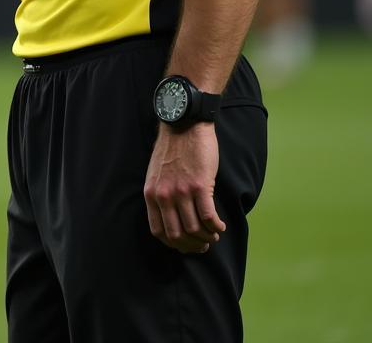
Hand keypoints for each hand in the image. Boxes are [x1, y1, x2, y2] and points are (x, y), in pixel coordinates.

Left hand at [143, 122, 226, 253]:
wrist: (184, 125)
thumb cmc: (172, 149)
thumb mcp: (156, 174)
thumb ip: (160, 195)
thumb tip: (172, 220)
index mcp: (151, 193)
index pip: (158, 232)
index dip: (175, 244)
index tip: (186, 244)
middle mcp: (164, 195)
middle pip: (178, 235)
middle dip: (193, 245)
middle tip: (204, 244)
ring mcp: (181, 191)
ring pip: (195, 230)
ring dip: (207, 237)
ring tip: (214, 234)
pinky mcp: (200, 186)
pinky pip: (209, 218)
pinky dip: (216, 227)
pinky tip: (221, 225)